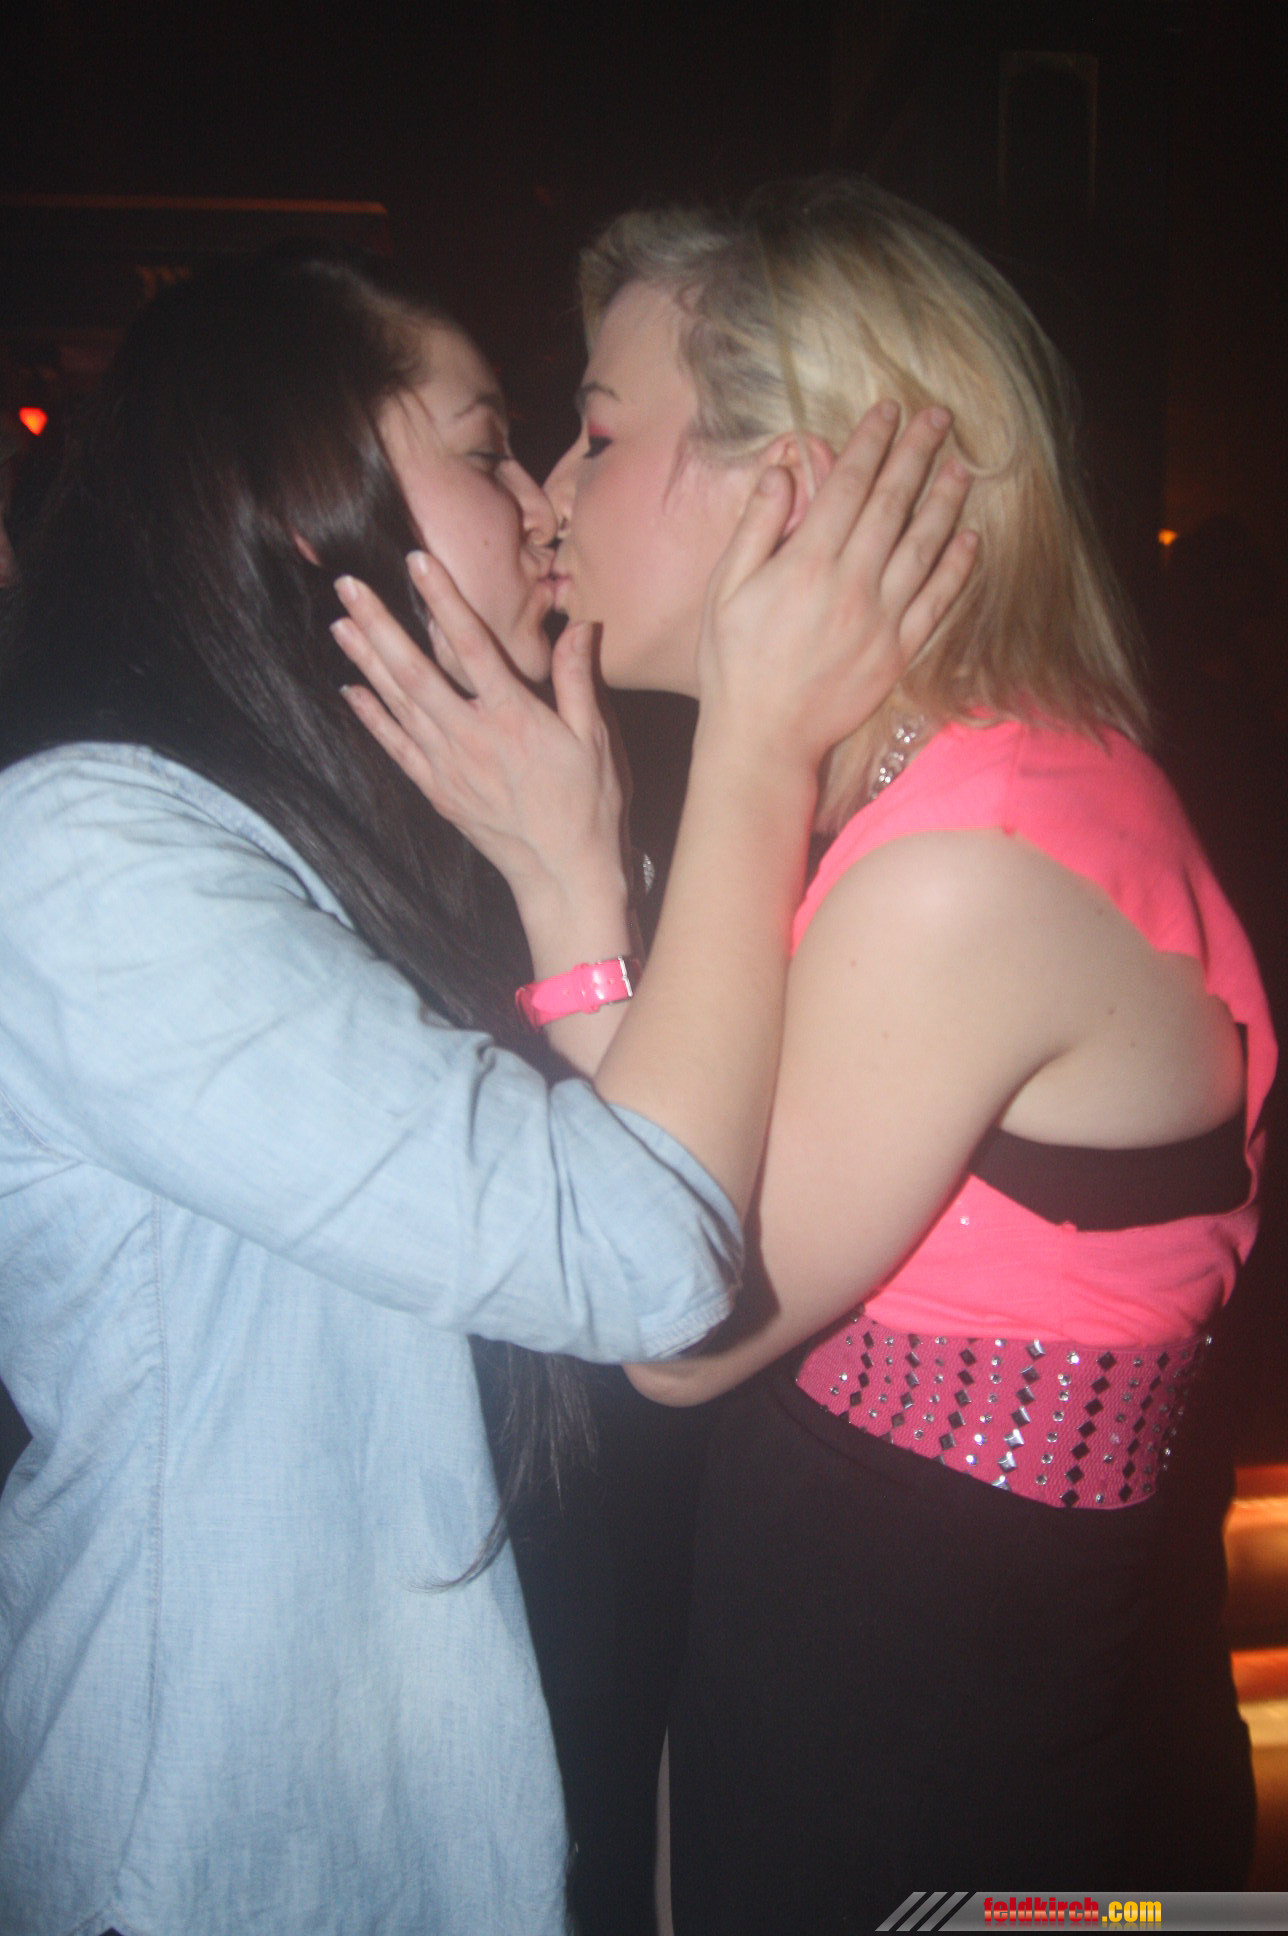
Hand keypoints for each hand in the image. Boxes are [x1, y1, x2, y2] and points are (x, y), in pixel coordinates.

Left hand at [331, 552, 629, 925]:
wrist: (563, 873)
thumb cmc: (589, 804)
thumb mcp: (596, 739)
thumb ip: (578, 680)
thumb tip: (578, 624)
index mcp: (515, 718)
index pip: (473, 647)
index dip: (443, 601)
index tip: (417, 562)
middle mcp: (472, 738)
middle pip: (416, 672)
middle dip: (379, 625)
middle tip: (348, 585)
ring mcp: (448, 766)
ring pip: (397, 704)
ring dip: (366, 662)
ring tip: (340, 623)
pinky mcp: (437, 791)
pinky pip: (395, 747)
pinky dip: (371, 717)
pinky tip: (350, 690)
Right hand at [695, 402, 976, 773]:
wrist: (762, 738)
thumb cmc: (734, 664)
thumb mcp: (725, 589)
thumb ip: (756, 527)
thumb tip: (781, 471)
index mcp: (807, 561)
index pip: (848, 484)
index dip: (872, 443)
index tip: (889, 411)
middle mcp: (852, 583)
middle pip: (893, 503)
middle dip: (916, 454)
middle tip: (938, 417)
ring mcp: (882, 618)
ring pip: (923, 544)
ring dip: (944, 500)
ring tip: (960, 465)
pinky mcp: (898, 651)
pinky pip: (937, 600)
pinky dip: (957, 566)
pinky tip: (970, 538)